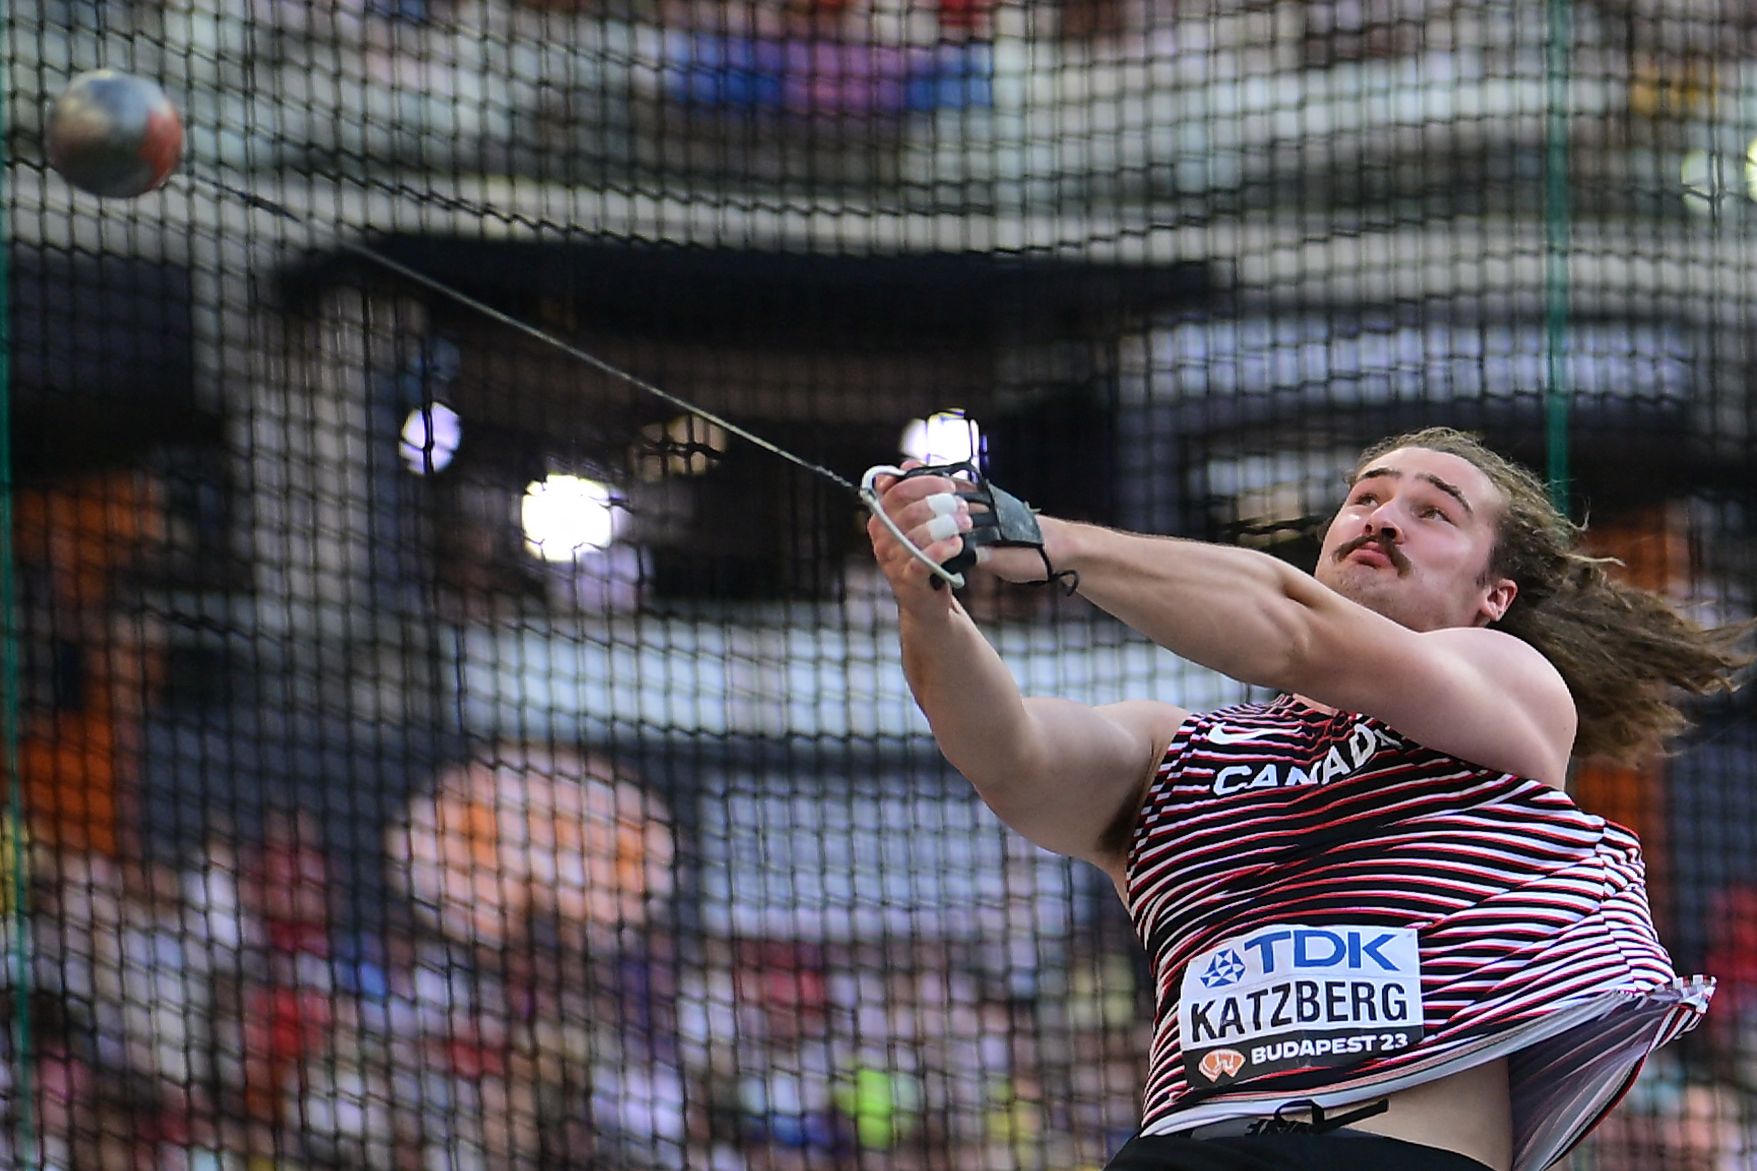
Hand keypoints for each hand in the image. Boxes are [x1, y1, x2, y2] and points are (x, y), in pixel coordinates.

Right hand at [865, 462, 973, 609]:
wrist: (924, 600)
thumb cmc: (922, 555)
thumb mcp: (915, 522)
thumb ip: (912, 493)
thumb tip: (909, 463)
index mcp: (880, 518)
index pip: (897, 489)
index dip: (926, 483)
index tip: (949, 485)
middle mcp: (881, 538)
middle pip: (910, 510)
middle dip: (942, 504)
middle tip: (963, 507)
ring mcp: (891, 560)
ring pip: (918, 534)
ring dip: (948, 525)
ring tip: (965, 524)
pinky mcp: (907, 579)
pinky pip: (923, 559)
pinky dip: (942, 549)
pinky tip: (957, 544)